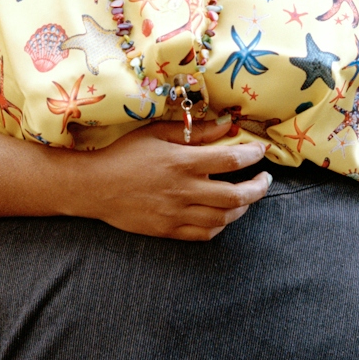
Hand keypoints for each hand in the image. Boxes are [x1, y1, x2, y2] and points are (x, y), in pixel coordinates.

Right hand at [70, 117, 271, 240]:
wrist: (94, 186)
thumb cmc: (124, 154)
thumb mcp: (157, 133)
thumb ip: (194, 131)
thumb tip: (226, 125)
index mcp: (183, 162)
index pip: (232, 160)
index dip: (252, 155)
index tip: (260, 152)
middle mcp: (184, 190)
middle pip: (236, 196)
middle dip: (258, 188)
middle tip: (264, 179)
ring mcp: (176, 214)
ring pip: (224, 218)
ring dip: (242, 208)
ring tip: (246, 197)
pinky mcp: (168, 230)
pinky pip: (204, 234)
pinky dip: (220, 226)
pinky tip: (222, 215)